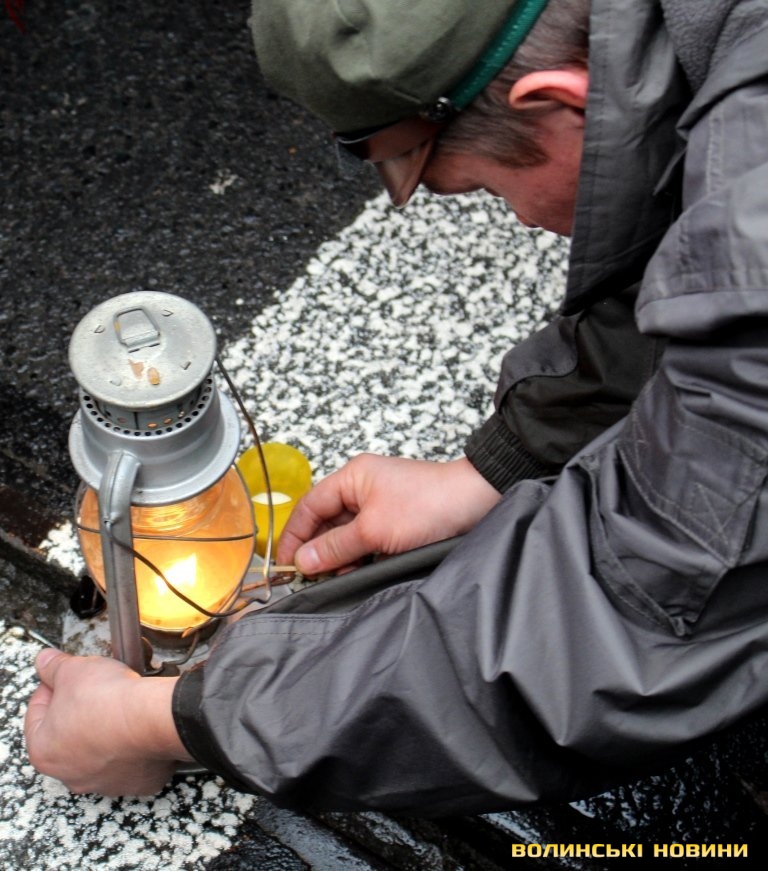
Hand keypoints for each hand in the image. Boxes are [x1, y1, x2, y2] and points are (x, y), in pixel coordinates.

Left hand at [25, 649, 192, 795]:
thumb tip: (44, 661)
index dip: (50, 687)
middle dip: (77, 711)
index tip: (61, 676)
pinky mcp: (137, 783)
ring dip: (104, 730)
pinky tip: (137, 724)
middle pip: (67, 735)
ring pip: (99, 751)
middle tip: (91, 689)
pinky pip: (131, 761)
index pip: (36, 713)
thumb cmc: (109, 700)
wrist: (154, 717)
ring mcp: (105, 782)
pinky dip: (133, 744)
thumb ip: (52, 666)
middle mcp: (69, 775)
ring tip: (117, 704)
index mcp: (44, 751)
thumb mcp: (73, 670)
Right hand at [277, 455, 500, 573]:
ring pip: (347, 533)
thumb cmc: (429, 504)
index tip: (286, 564)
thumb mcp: (374, 530)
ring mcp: (380, 503)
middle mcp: (362, 487)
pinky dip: (361, 555)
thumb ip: (337, 547)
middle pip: (326, 521)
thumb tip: (305, 560)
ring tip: (341, 575)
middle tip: (312, 577)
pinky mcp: (396, 520)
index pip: (310, 506)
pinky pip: (367, 539)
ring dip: (342, 555)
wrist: (476, 503)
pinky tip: (361, 571)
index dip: (295, 535)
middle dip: (319, 549)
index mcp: (352, 477)